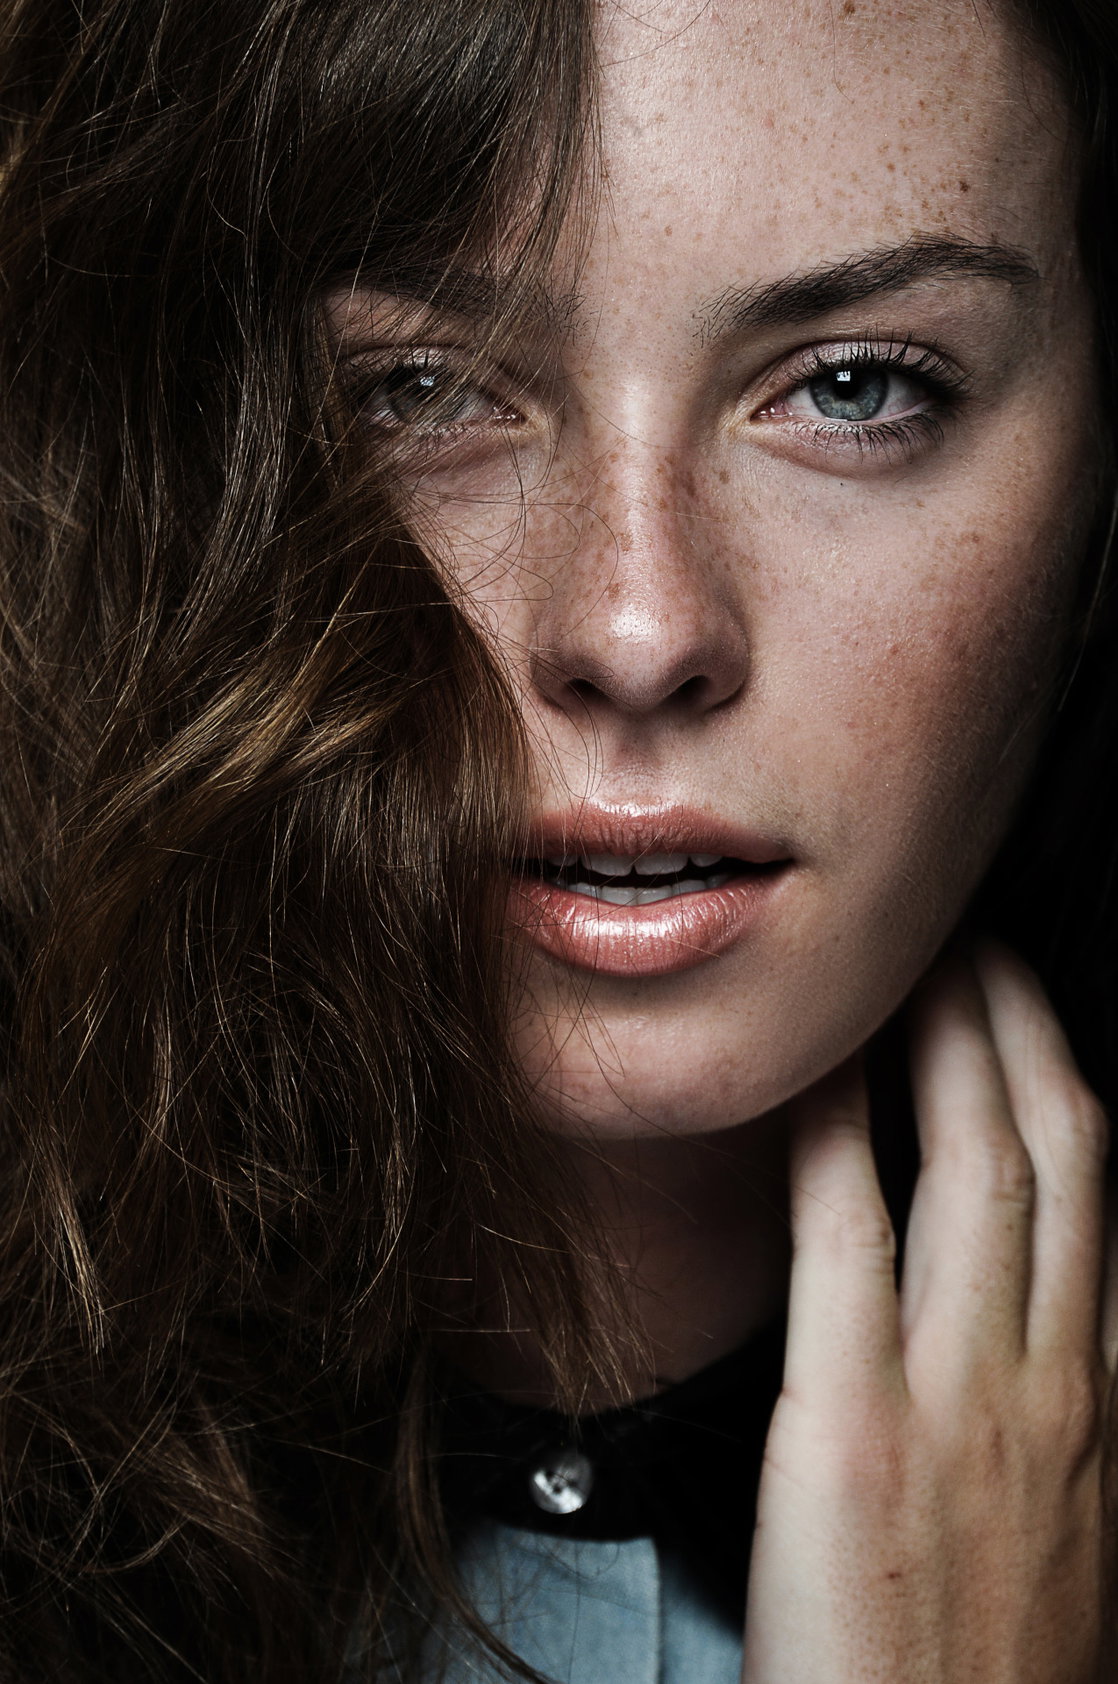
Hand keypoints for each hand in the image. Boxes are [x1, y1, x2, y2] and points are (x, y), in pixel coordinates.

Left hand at [741, 941, 1115, 1683]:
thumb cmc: (983, 1675)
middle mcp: (1050, 1384)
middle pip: (1053, 1152)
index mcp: (1097, 1407)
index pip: (1100, 1203)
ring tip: (910, 962)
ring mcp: (962, 1402)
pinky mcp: (853, 1433)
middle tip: (971, 938)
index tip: (1024, 1013)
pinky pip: (849, 1240)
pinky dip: (837, 1134)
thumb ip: (1041, 1411)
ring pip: (979, 1168)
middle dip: (1017, 1023)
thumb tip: (1001, 1311)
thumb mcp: (1061, 1531)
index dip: (1065, 1083)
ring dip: (947, 1043)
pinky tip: (813, 1070)